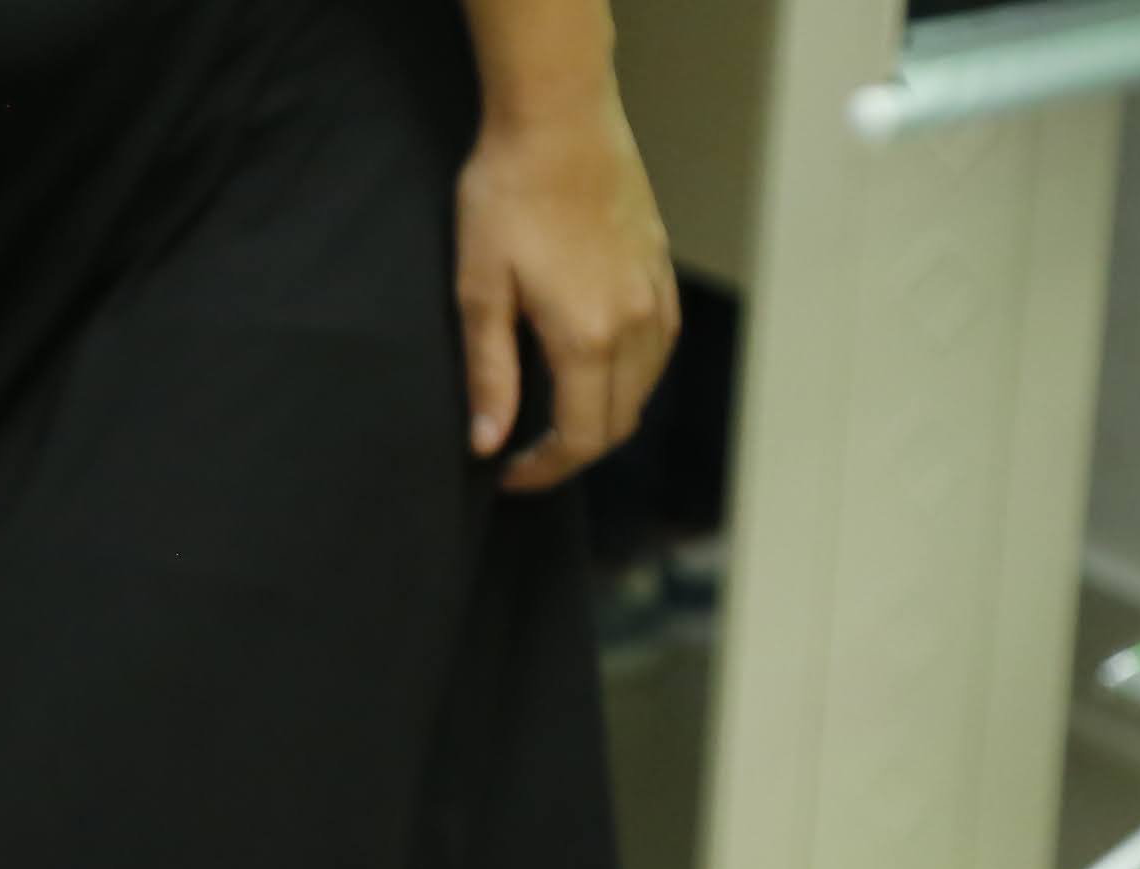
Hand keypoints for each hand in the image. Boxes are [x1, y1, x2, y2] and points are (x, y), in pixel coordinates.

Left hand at [453, 88, 676, 492]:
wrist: (558, 120)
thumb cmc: (508, 198)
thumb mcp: (479, 292)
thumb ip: (489, 374)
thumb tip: (488, 441)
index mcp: (588, 337)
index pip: (583, 437)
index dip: (547, 471)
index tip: (508, 476)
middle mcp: (636, 322)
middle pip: (621, 420)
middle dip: (576, 450)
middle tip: (527, 453)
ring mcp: (656, 292)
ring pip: (646, 384)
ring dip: (606, 412)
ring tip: (555, 414)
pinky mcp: (661, 266)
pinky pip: (659, 342)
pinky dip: (630, 371)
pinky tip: (593, 364)